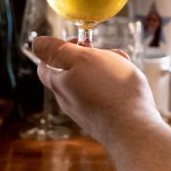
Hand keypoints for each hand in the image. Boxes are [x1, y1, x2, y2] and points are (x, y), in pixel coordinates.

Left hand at [33, 35, 165, 143]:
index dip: (58, 49)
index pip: (45, 65)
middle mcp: (69, 102)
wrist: (133, 128)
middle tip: (105, 52)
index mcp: (59, 85)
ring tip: (122, 65)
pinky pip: (106, 95)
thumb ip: (57, 49)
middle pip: (72, 71)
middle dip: (90, 57)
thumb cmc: (109, 89)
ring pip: (92, 82)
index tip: (79, 41)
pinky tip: (130, 83)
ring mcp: (87, 113)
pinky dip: (116, 84)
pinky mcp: (104, 120)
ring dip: (107, 68)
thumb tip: (37, 43)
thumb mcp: (81, 58)